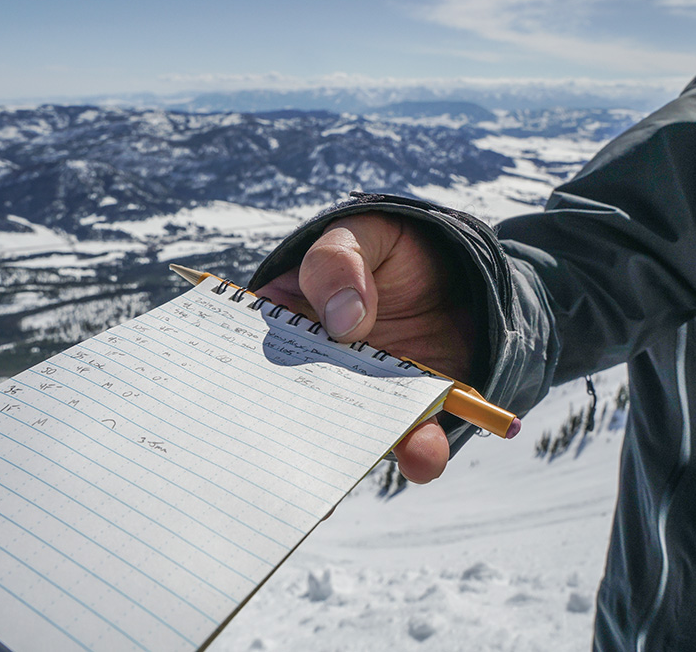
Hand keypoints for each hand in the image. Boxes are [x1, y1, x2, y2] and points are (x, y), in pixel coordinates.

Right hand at [256, 212, 475, 482]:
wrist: (457, 270)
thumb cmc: (387, 249)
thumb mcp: (360, 234)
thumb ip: (340, 264)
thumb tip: (343, 320)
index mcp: (283, 325)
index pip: (248, 358)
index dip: (239, 381)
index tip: (242, 399)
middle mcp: (316, 373)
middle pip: (294, 410)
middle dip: (291, 435)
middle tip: (286, 453)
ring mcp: (364, 398)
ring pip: (351, 437)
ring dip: (356, 453)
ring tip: (357, 462)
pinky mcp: (411, 413)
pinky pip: (410, 441)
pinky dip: (417, 453)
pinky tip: (423, 451)